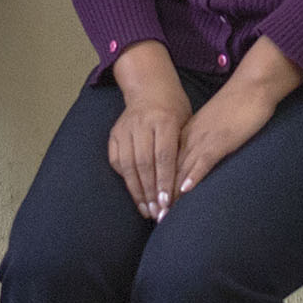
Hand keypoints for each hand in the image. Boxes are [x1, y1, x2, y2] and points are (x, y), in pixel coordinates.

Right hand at [105, 42, 189, 220]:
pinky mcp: (114, 134)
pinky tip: (134, 193)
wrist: (150, 88)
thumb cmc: (175, 109)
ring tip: (146, 210)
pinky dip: (125, 179)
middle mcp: (141, 124)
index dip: (164, 181)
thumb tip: (187, 184)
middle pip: (144, 164)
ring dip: (137, 191)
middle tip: (157, 213)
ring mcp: (125, 129)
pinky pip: (116, 160)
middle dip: (150, 192)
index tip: (167, 202)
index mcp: (164, 120)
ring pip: (128, 165)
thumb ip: (183, 149)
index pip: (163, 156)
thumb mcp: (186, 123)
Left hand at [167, 39, 302, 208]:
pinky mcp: (221, 139)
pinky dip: (194, 175)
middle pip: (171, 170)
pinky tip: (186, 189)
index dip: (160, 186)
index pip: (168, 164)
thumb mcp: (213, 127)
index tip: (154, 206)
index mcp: (188, 134)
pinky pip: (204, 159)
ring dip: (173, 192)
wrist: (252, 87)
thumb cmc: (237, 107)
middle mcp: (191, 137)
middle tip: (154, 218)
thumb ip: (203, 142)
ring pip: (183, 168)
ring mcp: (205, 138)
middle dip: (162, 196)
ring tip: (165, 214)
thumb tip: (198, 161)